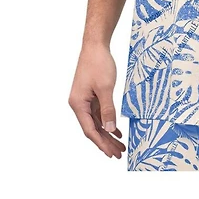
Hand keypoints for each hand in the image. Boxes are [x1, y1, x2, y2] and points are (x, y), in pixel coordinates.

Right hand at [68, 44, 125, 158]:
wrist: (95, 45)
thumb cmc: (98, 64)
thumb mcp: (105, 88)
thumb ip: (108, 109)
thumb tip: (110, 129)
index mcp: (78, 104)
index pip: (89, 130)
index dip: (100, 143)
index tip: (111, 153)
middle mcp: (79, 104)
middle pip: (92, 128)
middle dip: (105, 142)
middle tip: (118, 153)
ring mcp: (85, 100)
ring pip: (96, 122)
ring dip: (108, 134)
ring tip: (120, 145)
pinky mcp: (91, 95)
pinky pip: (99, 113)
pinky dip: (107, 122)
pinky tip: (117, 130)